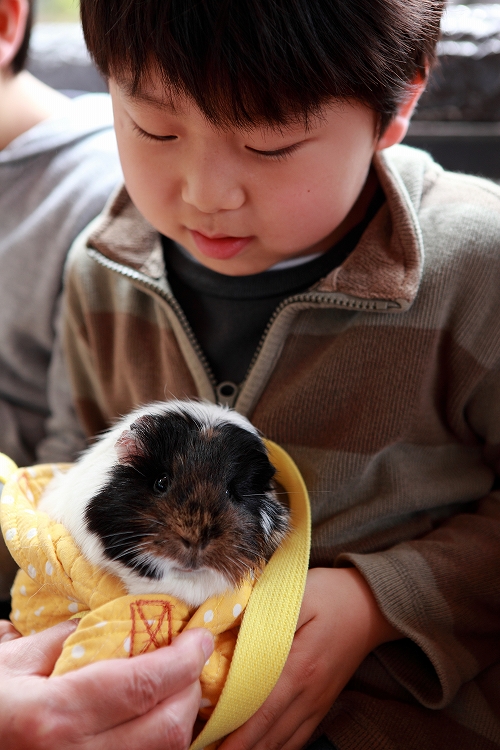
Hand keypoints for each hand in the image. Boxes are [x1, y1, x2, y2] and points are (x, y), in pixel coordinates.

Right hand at [0, 619, 213, 749]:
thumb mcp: (15, 661)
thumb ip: (70, 638)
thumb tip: (120, 621)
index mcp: (55, 715)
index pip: (143, 685)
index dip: (182, 659)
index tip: (199, 637)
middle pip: (166, 729)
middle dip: (190, 690)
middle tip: (190, 659)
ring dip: (179, 719)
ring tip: (176, 687)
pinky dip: (159, 741)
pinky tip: (154, 717)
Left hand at [220, 567, 401, 749]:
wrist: (371, 604)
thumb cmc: (332, 594)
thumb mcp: (299, 595)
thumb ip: (266, 616)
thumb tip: (231, 630)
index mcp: (300, 668)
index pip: (261, 712)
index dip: (234, 734)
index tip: (210, 741)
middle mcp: (309, 694)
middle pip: (269, 735)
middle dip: (238, 748)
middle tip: (209, 748)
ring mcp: (318, 702)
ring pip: (283, 742)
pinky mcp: (322, 703)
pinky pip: (298, 737)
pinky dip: (276, 748)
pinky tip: (258, 748)